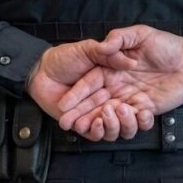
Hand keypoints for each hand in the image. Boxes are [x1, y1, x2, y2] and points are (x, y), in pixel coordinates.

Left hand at [25, 40, 150, 140]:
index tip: (142, 104)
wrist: (40, 70)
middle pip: (125, 115)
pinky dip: (97, 131)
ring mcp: (95, 112)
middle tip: (122, 109)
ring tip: (104, 116)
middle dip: (128, 117)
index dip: (138, 103)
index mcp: (113, 81)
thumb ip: (107, 53)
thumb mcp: (88, 49)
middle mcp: (107, 98)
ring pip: (113, 127)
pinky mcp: (83, 124)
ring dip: (112, 125)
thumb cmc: (63, 57)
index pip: (131, 95)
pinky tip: (94, 123)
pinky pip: (95, 133)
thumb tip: (130, 62)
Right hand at [56, 25, 182, 135]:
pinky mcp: (146, 109)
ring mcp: (131, 99)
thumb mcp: (141, 34)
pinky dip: (134, 122)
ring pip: (113, 118)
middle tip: (70, 124)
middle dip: (81, 116)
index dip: (76, 96)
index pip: (89, 85)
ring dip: (108, 121)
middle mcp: (118, 86)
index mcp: (111, 70)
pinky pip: (136, 122)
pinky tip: (136, 114)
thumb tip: (104, 44)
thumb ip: (120, 37)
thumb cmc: (166, 45)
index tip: (63, 106)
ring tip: (110, 114)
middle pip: (95, 105)